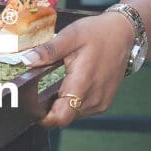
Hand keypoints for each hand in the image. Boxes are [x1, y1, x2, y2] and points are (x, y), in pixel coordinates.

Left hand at [21, 12, 135, 128]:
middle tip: (37, 88)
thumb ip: (49, 50)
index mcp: (83, 83)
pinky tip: (68, 85)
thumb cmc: (98, 33)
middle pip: (63, 117)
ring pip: (71, 115)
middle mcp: (94, 98)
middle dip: (47, 107)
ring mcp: (100, 103)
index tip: (30, 104)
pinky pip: (81, 110)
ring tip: (55, 82)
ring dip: (59, 104)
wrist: (123, 34)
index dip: (42, 117)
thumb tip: (27, 60)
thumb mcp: (71, 35)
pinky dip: (71, 102)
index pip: (60, 117)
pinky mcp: (103, 103)